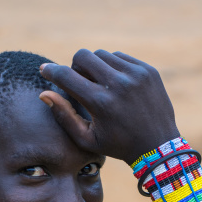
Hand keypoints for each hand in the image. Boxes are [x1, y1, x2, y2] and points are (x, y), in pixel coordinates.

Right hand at [39, 49, 178, 163]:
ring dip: (95, 67)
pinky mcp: (147, 70)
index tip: (45, 70)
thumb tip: (44, 93)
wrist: (158, 146)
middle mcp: (118, 84)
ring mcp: (135, 74)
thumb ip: (64, 116)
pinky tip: (115, 84)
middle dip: (75, 66)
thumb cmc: (117, 145)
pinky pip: (120, 57)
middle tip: (78, 81)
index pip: (67, 76)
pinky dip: (112, 67)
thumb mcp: (87, 139)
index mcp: (101, 103)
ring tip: (99, 85)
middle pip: (83, 56)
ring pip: (102, 55)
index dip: (52, 71)